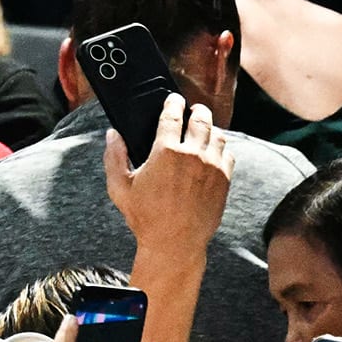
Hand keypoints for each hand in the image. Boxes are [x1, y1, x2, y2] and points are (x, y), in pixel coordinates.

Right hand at [104, 93, 233, 256]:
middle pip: (201, 118)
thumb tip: (113, 134)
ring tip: (203, 129)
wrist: (175, 243)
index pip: (172, 115)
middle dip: (196, 110)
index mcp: (165, 152)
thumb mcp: (120, 188)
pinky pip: (228, 153)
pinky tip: (213, 151)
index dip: (173, 103)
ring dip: (210, 127)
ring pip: (217, 134)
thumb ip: (114, 157)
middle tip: (192, 109)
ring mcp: (212, 166)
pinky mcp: (224, 179)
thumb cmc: (145, 217)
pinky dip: (221, 148)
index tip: (173, 99)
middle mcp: (192, 154)